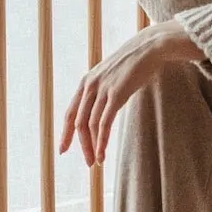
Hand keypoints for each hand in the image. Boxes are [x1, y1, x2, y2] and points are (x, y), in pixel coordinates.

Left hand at [59, 21, 200, 166]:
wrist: (148, 48)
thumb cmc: (132, 64)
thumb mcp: (111, 76)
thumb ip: (102, 90)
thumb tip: (100, 108)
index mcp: (86, 83)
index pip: (70, 113)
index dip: (65, 133)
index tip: (63, 150)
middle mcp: (89, 86)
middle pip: (78, 122)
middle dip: (81, 145)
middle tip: (87, 163)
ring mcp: (102, 90)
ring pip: (90, 126)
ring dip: (92, 147)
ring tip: (97, 162)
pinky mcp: (116, 94)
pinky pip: (103, 123)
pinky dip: (101, 141)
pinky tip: (102, 154)